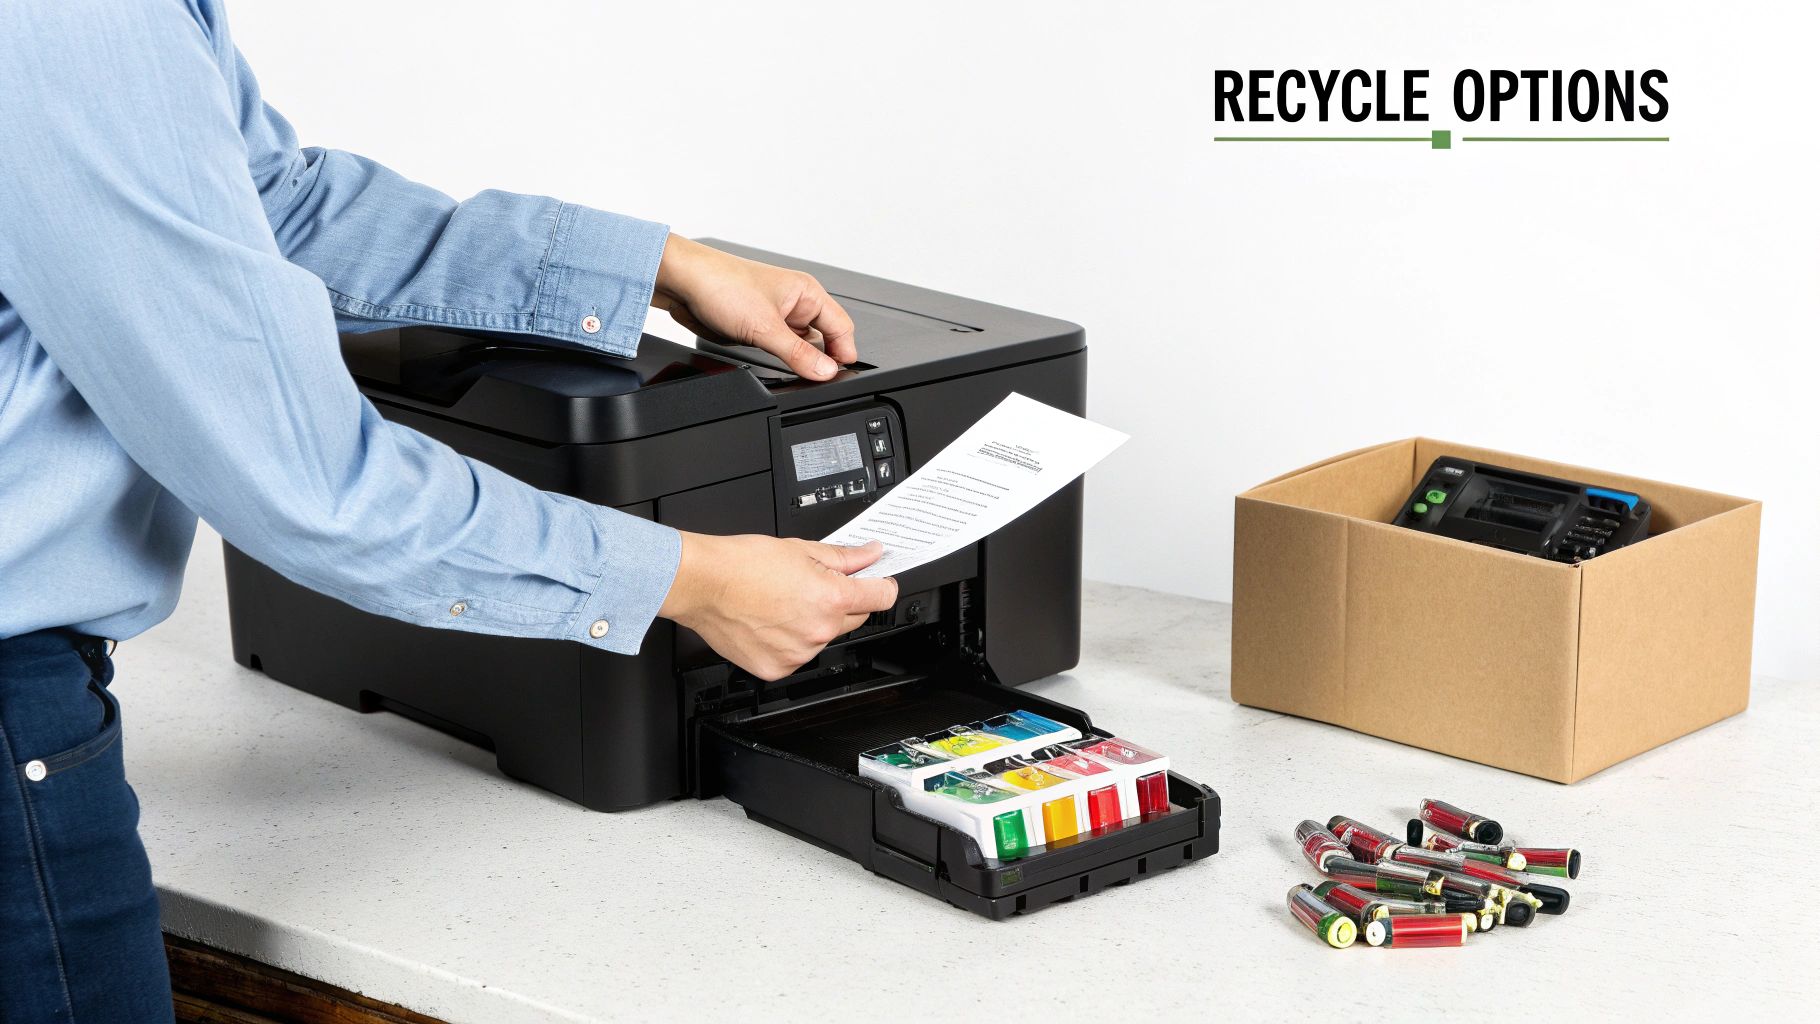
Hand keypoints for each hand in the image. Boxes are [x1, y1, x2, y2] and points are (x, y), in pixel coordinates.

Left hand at [651, 234, 856, 380]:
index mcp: (807, 293)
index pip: (841, 327)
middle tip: (816, 378)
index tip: (839, 374)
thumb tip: (826, 371)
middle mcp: (795, 304)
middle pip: (824, 339)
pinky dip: (781, 360)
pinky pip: (779, 349)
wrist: (683, 282)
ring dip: (799, 360)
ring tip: (795, 372)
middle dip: (822, 360)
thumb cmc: (721, 284)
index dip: (843, 352)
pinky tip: (776, 366)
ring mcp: (777, 317)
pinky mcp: (759, 328)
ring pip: (801, 347)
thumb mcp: (765, 327)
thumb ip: (798, 353)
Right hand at [658, 533, 897, 680]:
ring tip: (783, 602)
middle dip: (843, 601)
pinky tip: (771, 621)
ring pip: (823, 637)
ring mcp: (799, 654)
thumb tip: (869, 555)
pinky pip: (798, 655)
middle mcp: (819, 631)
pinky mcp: (777, 668)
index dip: (883, 585)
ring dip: (814, 622)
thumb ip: (844, 557)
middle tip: (814, 585)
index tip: (879, 582)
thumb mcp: (801, 550)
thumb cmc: (742, 564)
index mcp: (832, 599)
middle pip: (854, 617)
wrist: (702, 583)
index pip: (882, 597)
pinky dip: (790, 641)